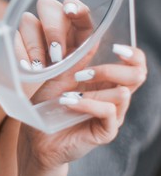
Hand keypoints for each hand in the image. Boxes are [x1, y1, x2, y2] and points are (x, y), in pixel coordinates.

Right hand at [15, 0, 94, 96]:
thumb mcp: (83, 78)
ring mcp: (32, 39)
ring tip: (40, 68)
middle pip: (49, 7)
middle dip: (53, 28)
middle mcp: (53, 32)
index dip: (75, 7)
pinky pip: (13, 39)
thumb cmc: (67, 99)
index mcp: (76, 36)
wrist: (43, 118)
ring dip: (35, 46)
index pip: (77, 12)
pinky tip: (26, 68)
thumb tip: (90, 40)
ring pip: (28, 21)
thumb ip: (85, 55)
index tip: (71, 11)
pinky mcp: (14, 48)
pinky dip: (20, 53)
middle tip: (56, 54)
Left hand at [17, 45, 146, 175]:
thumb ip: (76, 61)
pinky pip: (109, 112)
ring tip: (68, 93)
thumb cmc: (48, 106)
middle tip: (84, 74)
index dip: (133, 54)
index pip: (135, 65)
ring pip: (123, 94)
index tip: (116, 47)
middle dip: (111, 69)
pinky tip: (69, 102)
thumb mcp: (59, 77)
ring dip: (94, 90)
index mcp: (107, 82)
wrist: (37, 135)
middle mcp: (114, 98)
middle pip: (138, 76)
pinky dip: (88, 104)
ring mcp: (112, 116)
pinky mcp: (106, 131)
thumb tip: (92, 40)